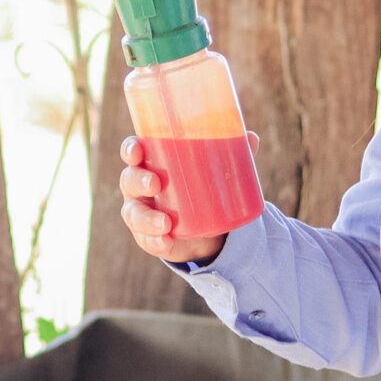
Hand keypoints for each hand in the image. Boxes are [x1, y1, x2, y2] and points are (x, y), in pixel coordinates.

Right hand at [117, 135, 254, 265]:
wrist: (200, 227)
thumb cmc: (198, 186)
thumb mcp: (211, 171)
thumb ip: (229, 154)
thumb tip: (252, 137)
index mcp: (150, 163)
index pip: (132, 152)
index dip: (130, 149)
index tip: (138, 149)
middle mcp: (139, 187)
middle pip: (129, 180)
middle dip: (138, 181)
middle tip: (156, 183)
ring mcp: (141, 213)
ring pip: (135, 214)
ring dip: (147, 218)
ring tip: (165, 223)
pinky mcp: (148, 237)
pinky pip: (147, 240)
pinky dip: (155, 242)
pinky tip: (165, 242)